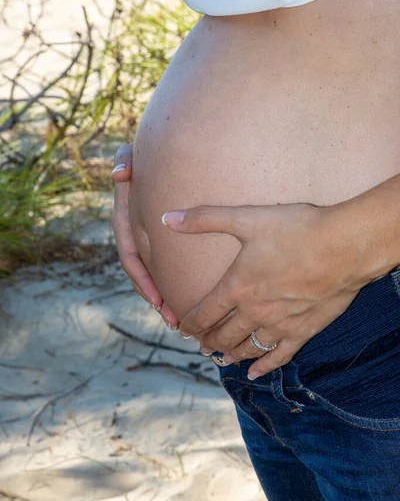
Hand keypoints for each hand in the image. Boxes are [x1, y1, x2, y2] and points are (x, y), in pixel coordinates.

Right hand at [112, 144, 178, 327]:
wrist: (174, 150)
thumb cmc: (152, 152)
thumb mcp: (135, 152)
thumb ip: (126, 158)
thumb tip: (119, 174)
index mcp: (127, 219)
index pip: (131, 255)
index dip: (142, 279)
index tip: (157, 299)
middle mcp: (137, 230)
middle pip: (143, 272)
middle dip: (156, 297)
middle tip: (173, 320)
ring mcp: (152, 235)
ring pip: (156, 271)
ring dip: (167, 296)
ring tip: (183, 319)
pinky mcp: (168, 237)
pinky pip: (170, 263)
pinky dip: (177, 281)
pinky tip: (193, 296)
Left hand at [162, 203, 364, 378]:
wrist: (344, 246)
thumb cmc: (296, 230)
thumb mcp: (246, 218)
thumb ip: (204, 219)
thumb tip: (167, 218)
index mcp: (237, 287)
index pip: (204, 314)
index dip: (190, 324)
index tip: (181, 328)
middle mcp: (254, 311)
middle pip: (224, 334)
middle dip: (208, 341)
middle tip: (200, 346)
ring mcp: (280, 324)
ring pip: (248, 347)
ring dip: (231, 354)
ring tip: (222, 357)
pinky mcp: (304, 330)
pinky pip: (280, 355)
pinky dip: (265, 367)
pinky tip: (255, 373)